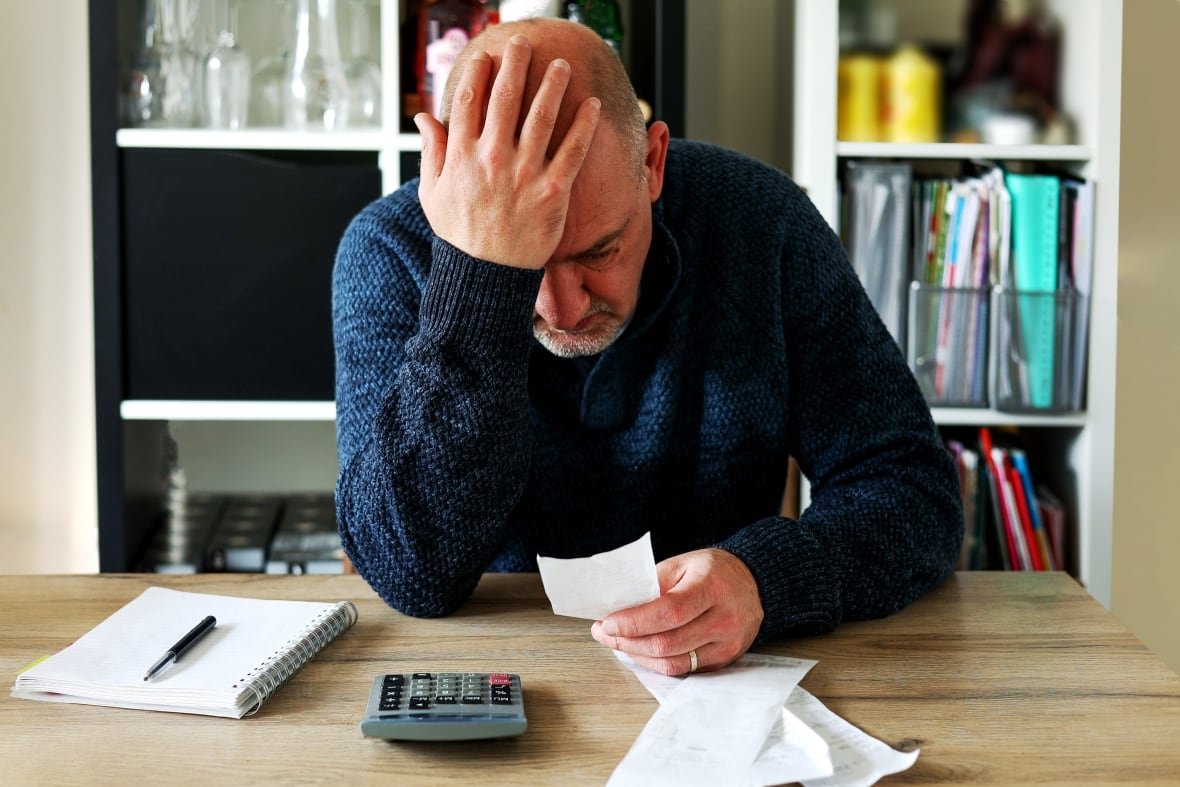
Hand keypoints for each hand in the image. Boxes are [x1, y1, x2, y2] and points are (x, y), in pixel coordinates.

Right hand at [414, 34, 601, 269]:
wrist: (486, 277)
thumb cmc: (460, 237)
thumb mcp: (432, 194)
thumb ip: (430, 152)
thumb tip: (423, 118)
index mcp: (461, 156)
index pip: (469, 101)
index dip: (478, 72)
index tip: (487, 56)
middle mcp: (492, 159)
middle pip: (505, 98)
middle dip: (515, 64)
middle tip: (525, 43)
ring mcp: (524, 174)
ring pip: (541, 116)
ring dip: (553, 85)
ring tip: (561, 66)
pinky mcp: (552, 192)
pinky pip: (572, 151)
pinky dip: (584, 125)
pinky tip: (591, 106)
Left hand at [590, 548, 763, 674]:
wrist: (754, 583)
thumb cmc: (713, 571)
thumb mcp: (682, 564)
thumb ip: (652, 586)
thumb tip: (618, 609)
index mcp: (712, 586)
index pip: (669, 612)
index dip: (634, 622)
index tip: (608, 622)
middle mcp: (724, 618)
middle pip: (667, 643)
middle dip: (628, 641)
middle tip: (605, 632)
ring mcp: (727, 643)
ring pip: (673, 662)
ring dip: (639, 656)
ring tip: (619, 641)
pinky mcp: (725, 660)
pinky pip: (684, 669)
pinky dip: (657, 663)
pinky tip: (642, 650)